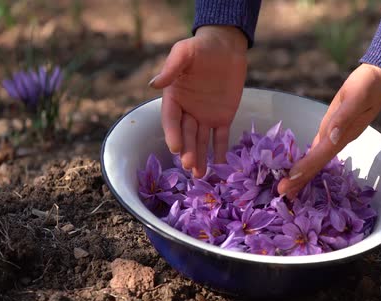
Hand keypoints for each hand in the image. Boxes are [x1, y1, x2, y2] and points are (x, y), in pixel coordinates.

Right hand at [149, 26, 247, 177]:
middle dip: (187, 150)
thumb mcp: (184, 52)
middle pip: (186, 134)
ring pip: (201, 140)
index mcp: (174, 97)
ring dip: (200, 157)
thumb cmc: (201, 47)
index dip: (172, 134)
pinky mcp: (223, 117)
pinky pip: (220, 137)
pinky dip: (220, 151)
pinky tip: (220, 166)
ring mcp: (205, 116)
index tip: (175, 148)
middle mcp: (187, 110)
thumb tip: (154, 84)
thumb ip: (172, 68)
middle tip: (189, 166)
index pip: (171, 120)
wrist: (226, 46)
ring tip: (200, 174)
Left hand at [277, 64, 380, 197]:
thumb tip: (331, 137)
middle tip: (283, 194)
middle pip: (318, 163)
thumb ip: (344, 118)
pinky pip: (318, 150)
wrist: (380, 79)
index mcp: (343, 134)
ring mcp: (336, 136)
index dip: (305, 169)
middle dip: (301, 179)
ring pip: (317, 159)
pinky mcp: (334, 129)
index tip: (290, 182)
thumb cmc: (368, 86)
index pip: (320, 156)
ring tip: (290, 189)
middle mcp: (339, 139)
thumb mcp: (356, 98)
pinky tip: (301, 168)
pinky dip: (308, 161)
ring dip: (304, 175)